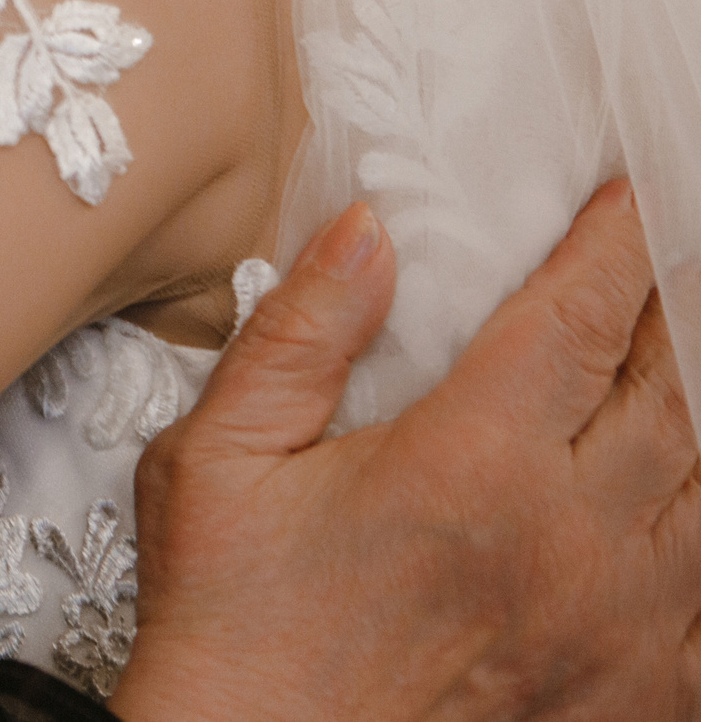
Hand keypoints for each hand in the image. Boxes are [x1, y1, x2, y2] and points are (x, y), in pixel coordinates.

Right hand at [110, 182, 700, 721]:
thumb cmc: (232, 627)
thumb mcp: (217, 460)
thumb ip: (298, 335)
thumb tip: (367, 233)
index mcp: (469, 467)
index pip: (580, 319)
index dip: (616, 245)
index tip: (630, 198)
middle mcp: (568, 542)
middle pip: (674, 389)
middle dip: (680, 306)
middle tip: (676, 255)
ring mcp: (619, 625)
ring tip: (689, 355)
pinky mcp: (636, 695)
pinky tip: (687, 492)